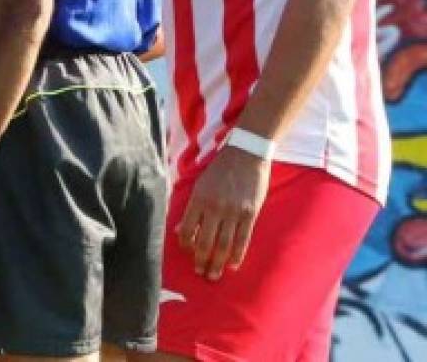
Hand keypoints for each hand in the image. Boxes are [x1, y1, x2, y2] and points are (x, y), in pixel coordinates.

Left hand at [177, 144, 271, 280]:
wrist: (247, 154)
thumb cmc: (220, 168)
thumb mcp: (199, 184)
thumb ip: (191, 207)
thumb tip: (178, 229)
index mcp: (198, 199)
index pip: (187, 229)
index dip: (185, 244)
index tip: (187, 252)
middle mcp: (214, 207)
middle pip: (205, 242)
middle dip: (201, 260)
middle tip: (200, 273)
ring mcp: (233, 211)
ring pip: (223, 244)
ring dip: (217, 263)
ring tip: (214, 275)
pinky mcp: (250, 213)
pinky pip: (242, 239)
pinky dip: (236, 254)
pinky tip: (232, 264)